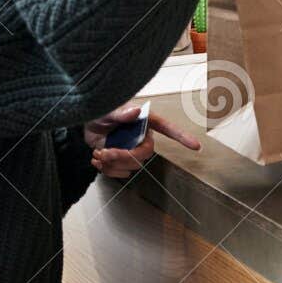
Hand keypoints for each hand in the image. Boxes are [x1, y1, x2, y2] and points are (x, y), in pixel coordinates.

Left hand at [82, 105, 201, 177]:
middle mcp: (141, 137)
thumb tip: (136, 111)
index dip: (182, 137)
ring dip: (112, 164)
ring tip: (99, 154)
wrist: (85, 123)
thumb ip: (121, 112)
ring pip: (131, 167)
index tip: (196, 146)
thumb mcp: (108, 110)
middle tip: (106, 153)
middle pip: (143, 155)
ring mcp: (132, 149)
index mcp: (144, 122)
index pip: (167, 129)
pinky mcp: (121, 159)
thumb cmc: (99, 110)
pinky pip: (120, 173)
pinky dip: (106, 170)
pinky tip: (98, 159)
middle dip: (124, 157)